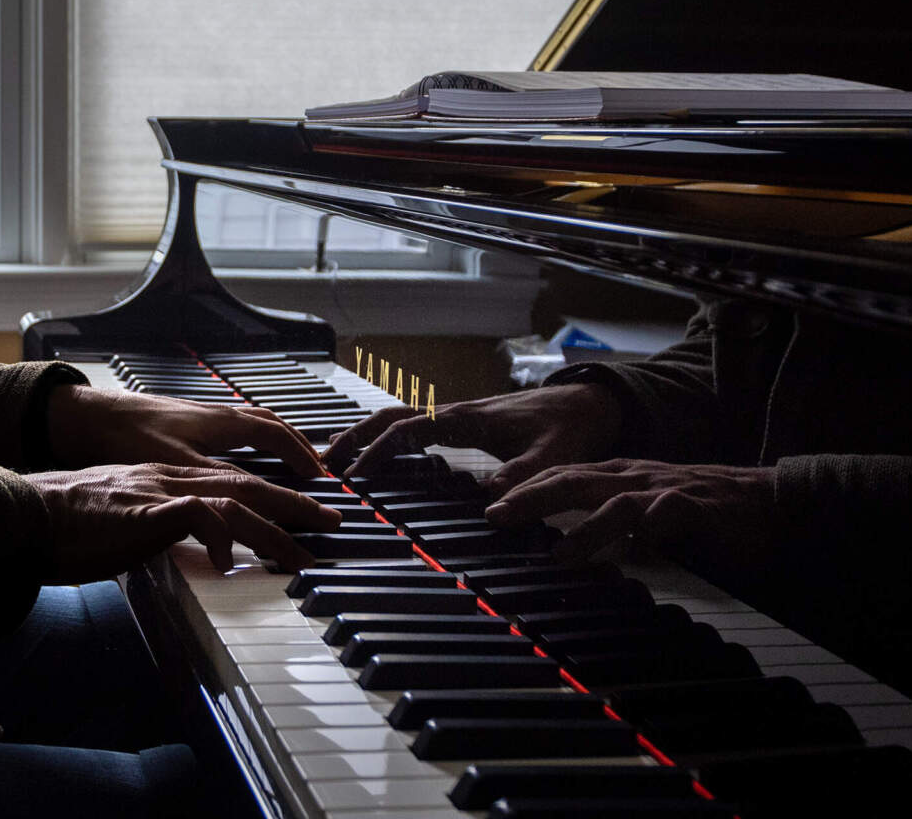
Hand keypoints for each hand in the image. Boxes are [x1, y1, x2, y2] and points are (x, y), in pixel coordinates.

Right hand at [27, 463, 343, 581]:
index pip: (230, 482)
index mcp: (164, 479)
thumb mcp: (121, 524)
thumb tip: (174, 547)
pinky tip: (233, 561)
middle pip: (246, 484)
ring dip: (277, 526)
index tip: (301, 512)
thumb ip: (153, 528)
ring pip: (236, 498)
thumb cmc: (66, 526)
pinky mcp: (149, 510)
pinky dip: (224, 536)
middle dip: (293, 504)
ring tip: (305, 552)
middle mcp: (169, 477)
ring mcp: (161, 490)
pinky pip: (201, 516)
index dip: (270, 496)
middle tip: (331, 521)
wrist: (27, 515)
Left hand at [47, 385, 322, 477]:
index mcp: (222, 423)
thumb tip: (255, 502)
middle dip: (299, 447)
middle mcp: (218, 414)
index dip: (303, 460)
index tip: (322, 481)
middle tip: (318, 471)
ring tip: (292, 462)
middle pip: (272, 425)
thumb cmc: (128, 437)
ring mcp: (202, 415)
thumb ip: (217, 483)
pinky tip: (244, 456)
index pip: (278, 438)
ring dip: (278, 440)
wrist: (89, 415)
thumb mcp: (175, 465)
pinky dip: (254, 440)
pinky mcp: (186, 421)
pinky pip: (235, 427)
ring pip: (254, 423)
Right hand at [323, 382, 623, 493]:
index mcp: (466, 419)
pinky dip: (387, 436)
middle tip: (323, 461)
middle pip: (390, 418)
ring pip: (398, 418)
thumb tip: (489, 506)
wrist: (588, 404)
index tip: (355, 477)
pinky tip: (379, 452)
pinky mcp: (463, 424)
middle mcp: (454, 413)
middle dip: (354, 437)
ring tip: (337, 455)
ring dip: (366, 434)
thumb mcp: (552, 459)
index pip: (407, 431)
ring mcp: (456, 416)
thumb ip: (523, 479)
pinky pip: (413, 426)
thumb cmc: (569, 429)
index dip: (378, 452)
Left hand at [485, 459, 779, 565]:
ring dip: (583, 529)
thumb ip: (607, 517)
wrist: (766, 500)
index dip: (524, 488)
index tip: (490, 505)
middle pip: (574, 480)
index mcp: (620, 474)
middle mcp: (635, 476)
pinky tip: (635, 550)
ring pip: (615, 503)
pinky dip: (649, 533)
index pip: (562, 474)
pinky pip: (669, 517)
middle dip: (532, 497)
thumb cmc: (701, 507)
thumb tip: (561, 543)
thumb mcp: (644, 506)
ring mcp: (665, 490)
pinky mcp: (697, 508)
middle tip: (497, 516)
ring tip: (556, 552)